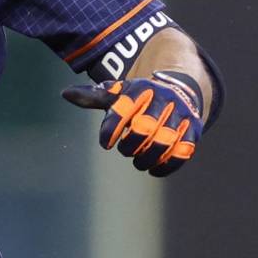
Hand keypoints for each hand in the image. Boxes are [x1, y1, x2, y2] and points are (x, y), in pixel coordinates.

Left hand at [63, 71, 202, 176]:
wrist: (179, 90)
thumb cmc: (140, 97)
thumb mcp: (118, 94)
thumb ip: (94, 97)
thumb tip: (65, 94)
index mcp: (140, 88)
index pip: (122, 109)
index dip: (110, 128)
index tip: (105, 143)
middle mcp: (163, 99)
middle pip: (143, 128)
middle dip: (130, 145)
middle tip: (125, 149)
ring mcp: (180, 114)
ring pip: (163, 142)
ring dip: (146, 158)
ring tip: (138, 161)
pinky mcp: (193, 130)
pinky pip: (181, 153)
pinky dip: (165, 166)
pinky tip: (154, 169)